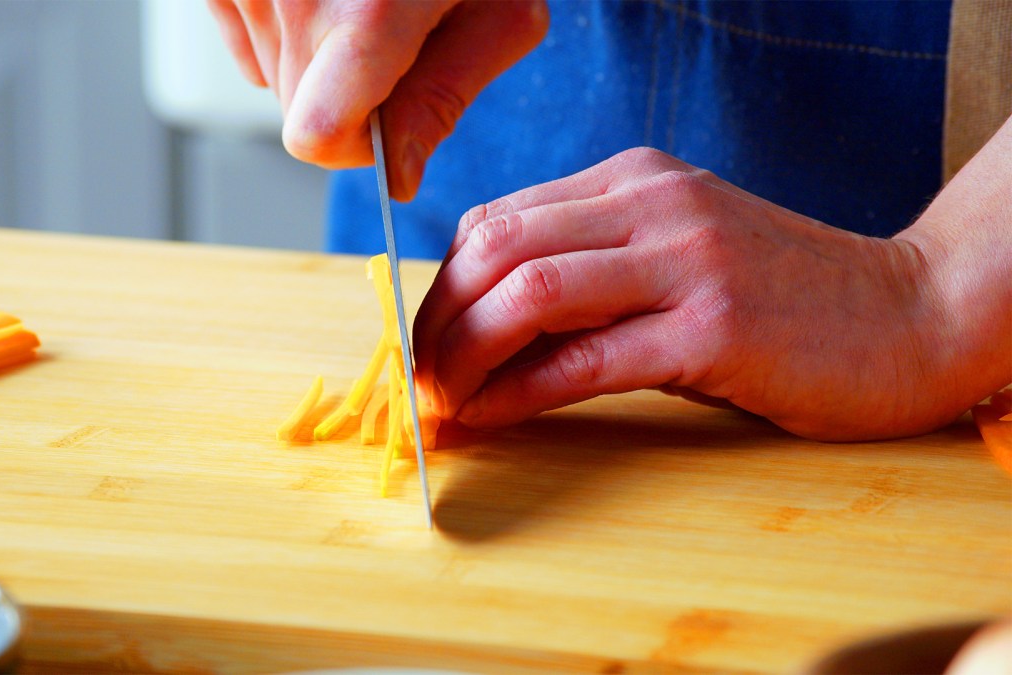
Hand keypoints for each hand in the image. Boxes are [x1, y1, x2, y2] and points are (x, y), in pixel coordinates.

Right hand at [206, 0, 547, 199]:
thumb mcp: (499, 10)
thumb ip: (443, 98)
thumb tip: (394, 173)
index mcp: (369, 10)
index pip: (316, 133)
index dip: (357, 143)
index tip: (386, 120)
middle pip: (297, 110)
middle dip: (347, 95)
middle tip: (391, 33)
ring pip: (270, 76)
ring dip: (316, 58)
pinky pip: (241, 38)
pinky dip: (279, 29)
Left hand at [412, 146, 1009, 440]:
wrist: (908, 314)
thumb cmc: (783, 298)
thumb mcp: (678, 253)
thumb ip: (594, 266)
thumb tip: (486, 320)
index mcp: (635, 179)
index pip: (498, 219)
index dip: (443, 286)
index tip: (427, 341)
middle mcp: (653, 203)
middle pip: (497, 248)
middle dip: (438, 321)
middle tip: (420, 381)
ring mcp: (687, 260)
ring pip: (529, 293)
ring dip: (466, 355)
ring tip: (443, 404)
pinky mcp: (714, 329)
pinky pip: (584, 360)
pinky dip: (519, 392)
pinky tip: (491, 417)